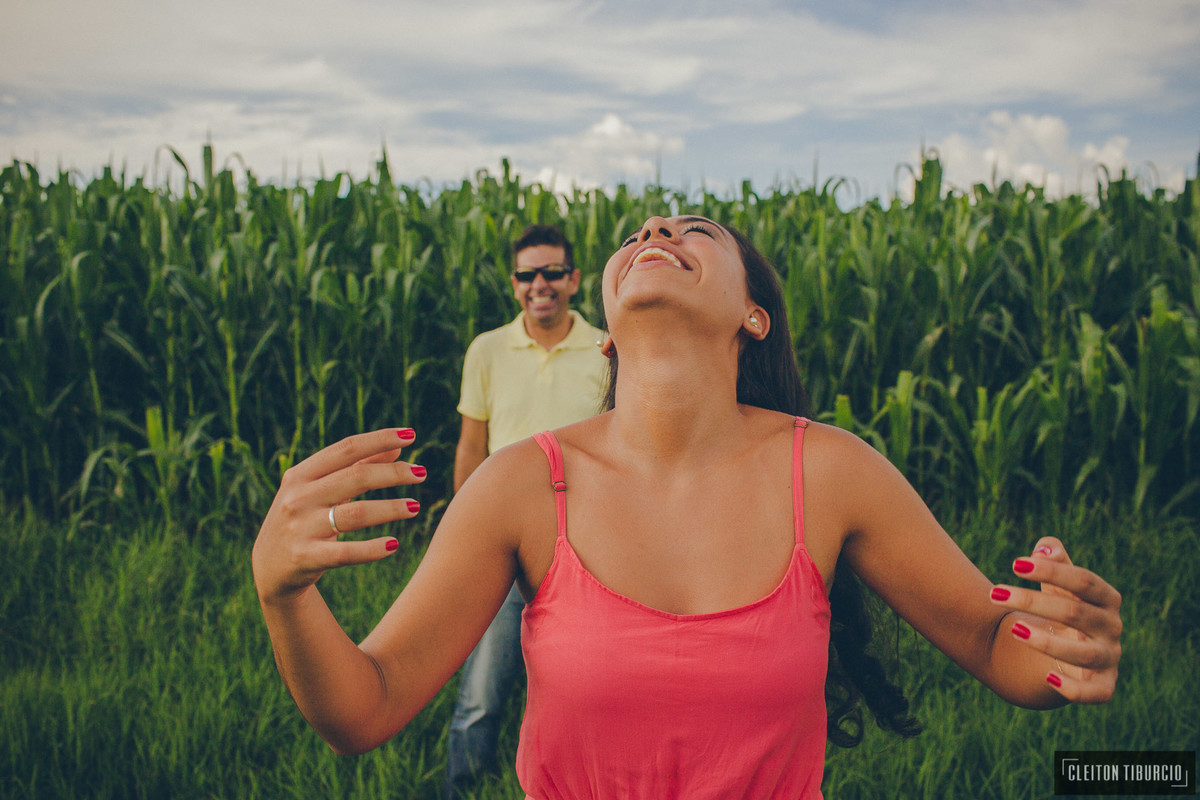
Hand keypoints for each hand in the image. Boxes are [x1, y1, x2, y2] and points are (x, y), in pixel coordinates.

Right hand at [251, 428, 425, 603]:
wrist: (270, 568)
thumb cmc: (303, 519)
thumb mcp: (320, 490)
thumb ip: (356, 467)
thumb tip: (397, 447)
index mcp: (301, 474)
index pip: (346, 449)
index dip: (379, 439)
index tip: (410, 435)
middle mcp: (298, 497)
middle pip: (356, 477)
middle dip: (393, 474)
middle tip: (421, 473)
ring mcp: (300, 527)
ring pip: (356, 514)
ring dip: (391, 509)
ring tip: (415, 507)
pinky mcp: (306, 557)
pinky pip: (346, 552)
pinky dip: (372, 548)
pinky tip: (394, 543)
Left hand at [990, 537, 1121, 702]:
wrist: (1067, 650)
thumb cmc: (1062, 606)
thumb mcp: (1057, 581)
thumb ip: (1052, 558)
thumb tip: (1044, 549)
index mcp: (1106, 598)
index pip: (1084, 581)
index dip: (1052, 571)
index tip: (1015, 564)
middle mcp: (1112, 627)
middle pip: (1076, 613)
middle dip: (1033, 602)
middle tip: (994, 593)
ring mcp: (1109, 658)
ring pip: (1083, 654)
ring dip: (1046, 642)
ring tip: (1012, 628)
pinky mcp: (1104, 686)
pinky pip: (1096, 693)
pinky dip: (1074, 689)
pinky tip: (1047, 678)